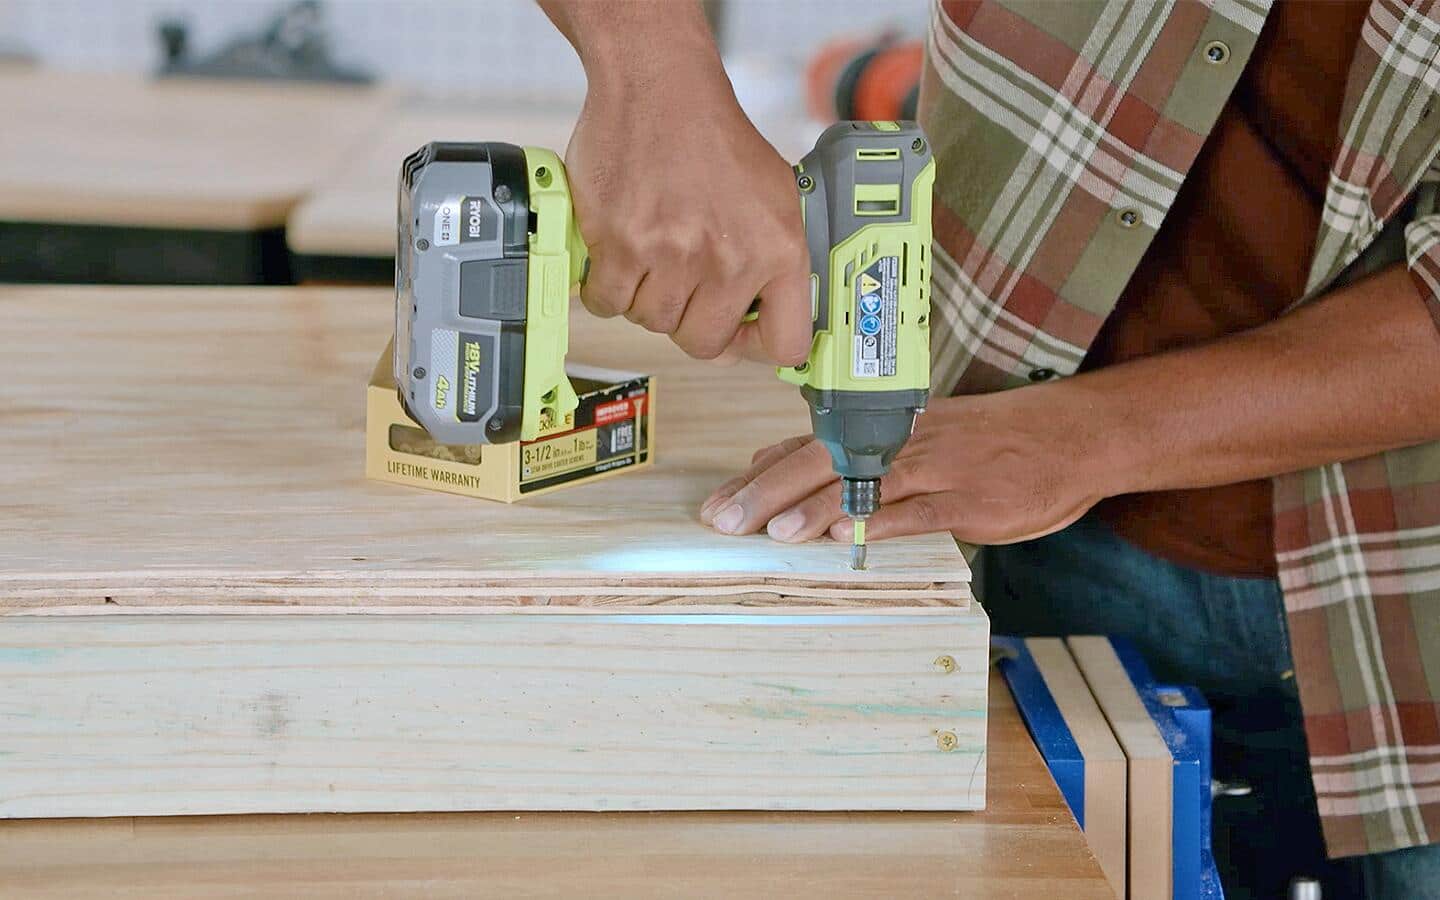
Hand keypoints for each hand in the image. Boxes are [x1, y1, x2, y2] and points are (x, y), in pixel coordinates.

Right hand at [555, 9, 812, 364]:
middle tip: (682, 288)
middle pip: (702, 342)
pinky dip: (606, 287)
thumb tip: (763, 321)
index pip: (784, 344)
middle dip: (689, 322)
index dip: (757, 348)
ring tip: (651, 256)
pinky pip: (607, 303)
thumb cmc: (714, 139)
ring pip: (651, 322)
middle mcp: (729, 258)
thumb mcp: (776, 198)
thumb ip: (775, 261)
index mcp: (778, 249)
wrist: (661, 87)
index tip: (740, 335)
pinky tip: (618, 255)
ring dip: (645, 298)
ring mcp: (672, 255)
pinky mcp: (620, 245)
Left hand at [699, 383, 1121, 544]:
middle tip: (723, 521)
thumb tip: (779, 465)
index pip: (807, 447)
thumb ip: (854, 454)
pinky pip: (921, 510)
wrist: (1071, 433)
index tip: (716, 503)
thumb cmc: (990, 441)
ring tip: (774, 534)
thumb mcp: (919, 439)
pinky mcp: (971, 498)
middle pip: (821, 461)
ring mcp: (936, 467)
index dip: (758, 476)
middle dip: (768, 492)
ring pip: (864, 483)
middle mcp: (901, 441)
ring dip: (816, 508)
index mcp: (884, 430)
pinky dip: (884, 523)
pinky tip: (851, 538)